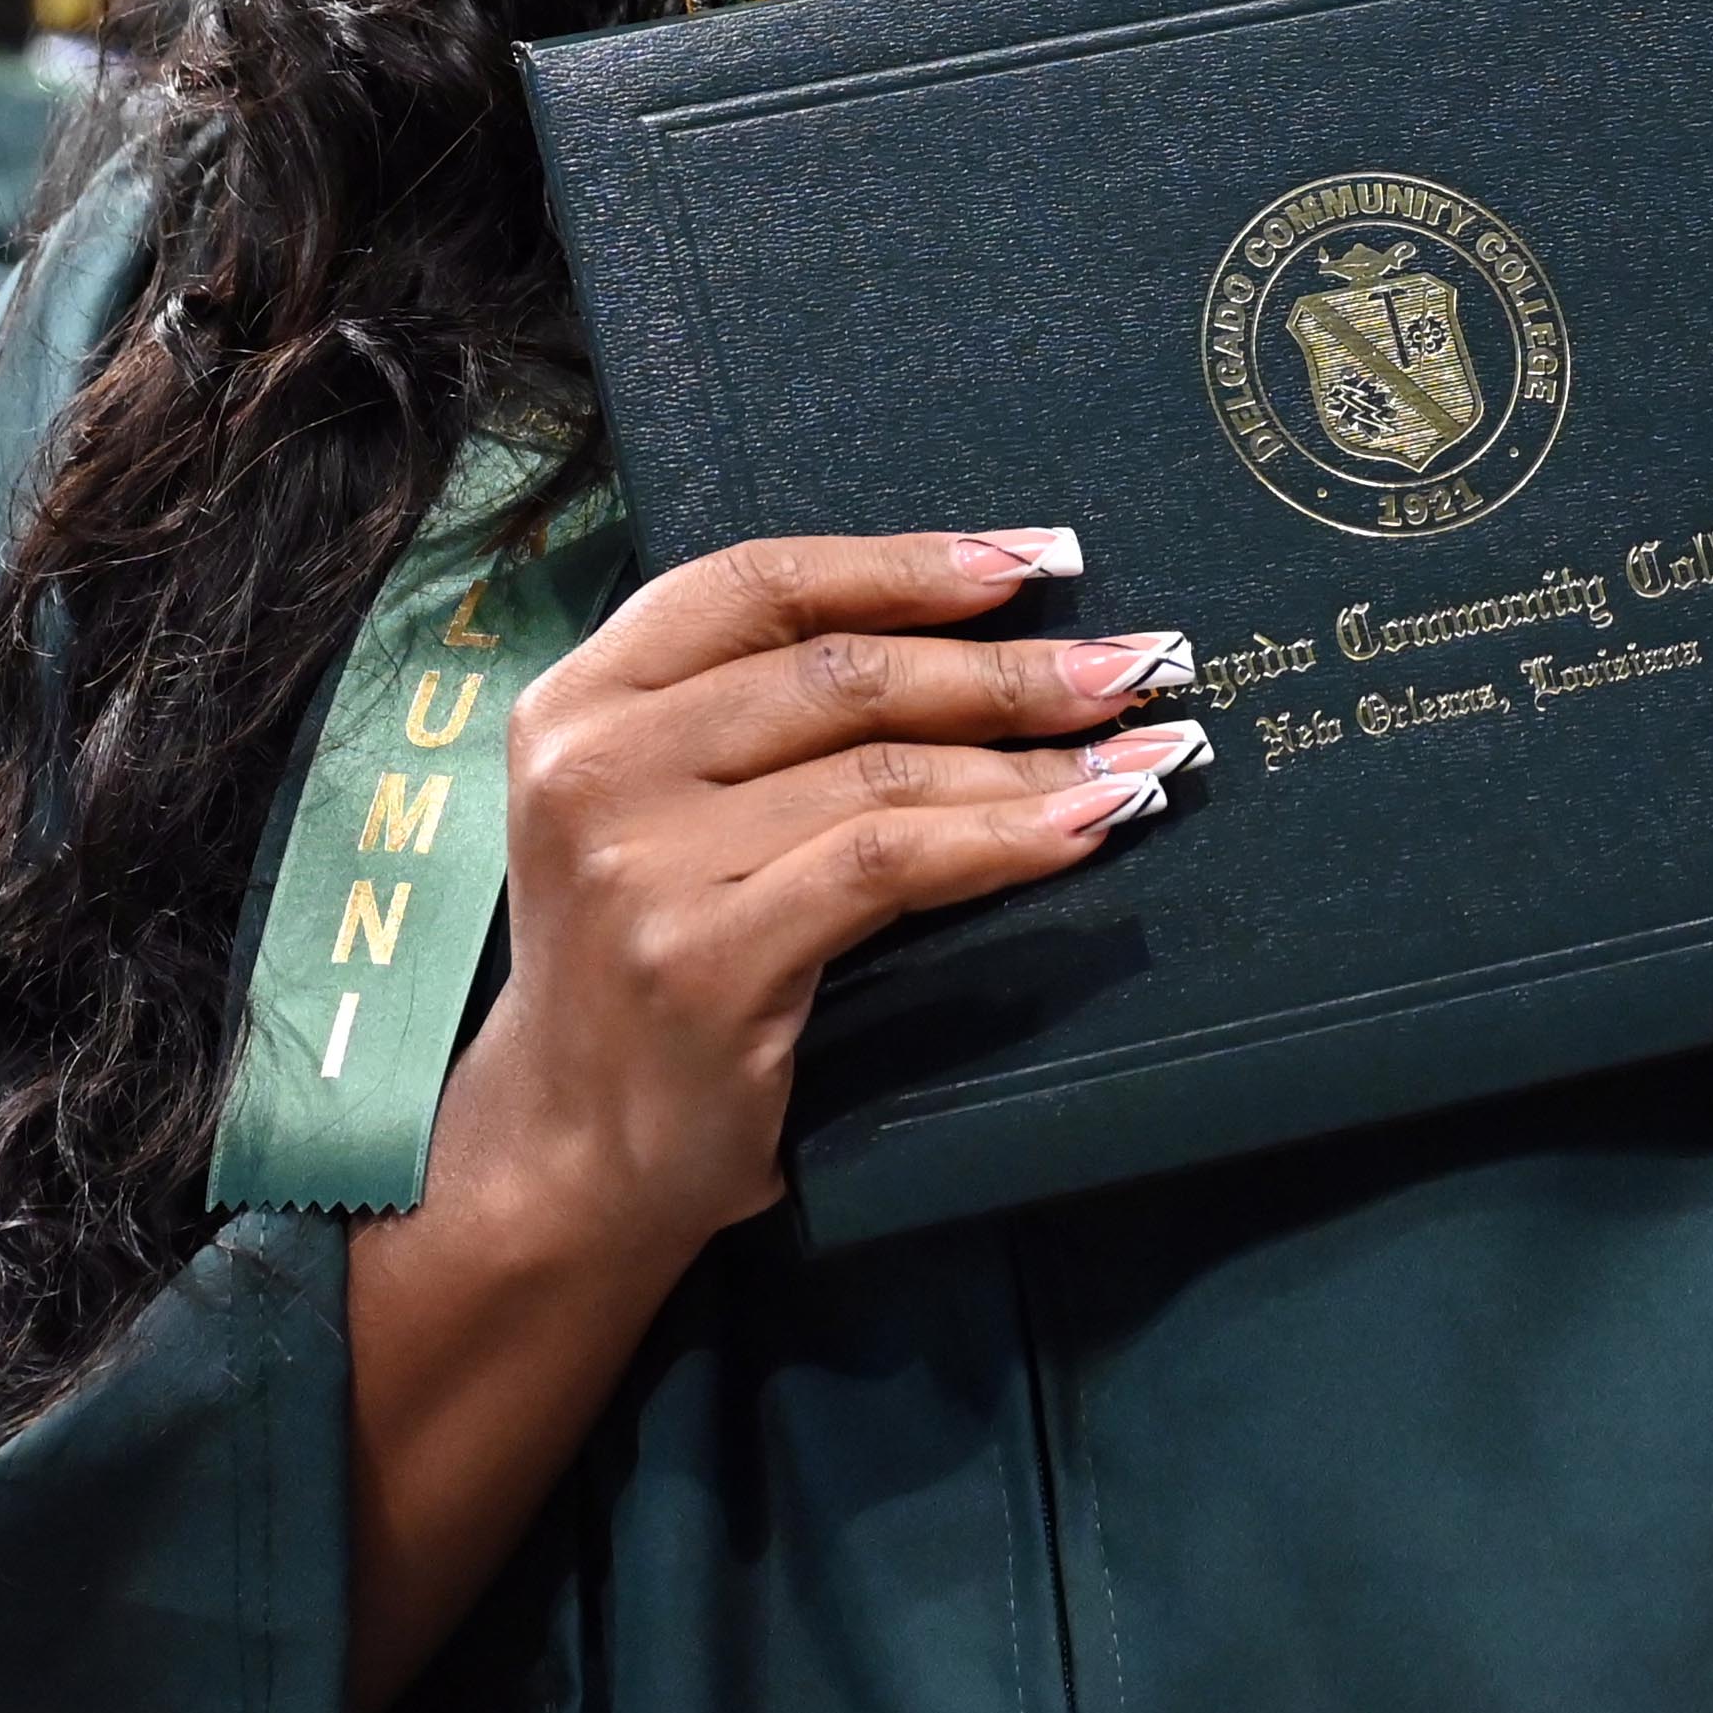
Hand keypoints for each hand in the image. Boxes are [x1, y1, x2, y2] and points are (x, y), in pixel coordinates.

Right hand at [467, 530, 1195, 1253]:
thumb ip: (751, 719)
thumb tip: (971, 631)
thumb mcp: (655, 810)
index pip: (759, 582)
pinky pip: (889, 865)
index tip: (1036, 559)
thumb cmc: (644, 964)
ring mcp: (643, 864)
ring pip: (881, 769)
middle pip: (843, 673)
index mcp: (580, 700)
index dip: (909, 563)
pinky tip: (1082, 829)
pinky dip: (1002, 837)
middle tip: (1133, 665)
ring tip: (1140, 757)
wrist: (572, 1153)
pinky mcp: (706, 959)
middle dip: (1008, 665)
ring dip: (1033, 758)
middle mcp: (596, 765)